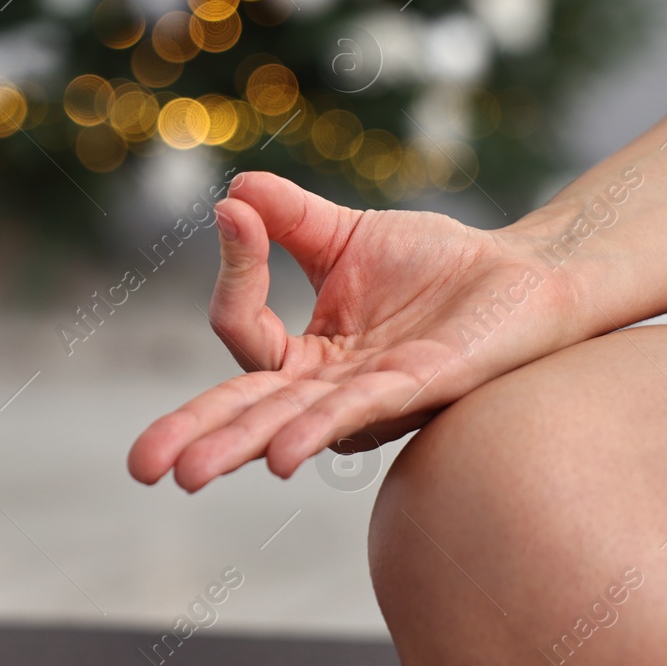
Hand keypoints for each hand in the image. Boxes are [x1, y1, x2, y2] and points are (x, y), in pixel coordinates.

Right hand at [127, 172, 589, 490]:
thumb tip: (231, 193)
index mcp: (310, 357)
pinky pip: (357, 411)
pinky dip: (315, 430)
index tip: (237, 215)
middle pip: (249, 411)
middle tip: (142, 465)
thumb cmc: (439, 265)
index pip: (246, 330)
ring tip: (188, 472)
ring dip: (238, 445)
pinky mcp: (418, 388)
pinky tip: (277, 458)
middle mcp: (332, 387)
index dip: (236, 274)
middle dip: (194, 436)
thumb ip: (289, 218)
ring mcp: (372, 397)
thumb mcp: (346, 234)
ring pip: (290, 422)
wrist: (523, 272)